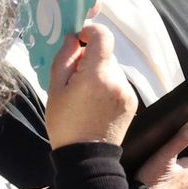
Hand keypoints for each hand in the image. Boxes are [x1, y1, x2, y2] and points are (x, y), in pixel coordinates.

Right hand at [44, 23, 136, 148]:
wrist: (87, 157)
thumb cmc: (65, 124)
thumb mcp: (55, 89)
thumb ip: (64, 58)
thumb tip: (73, 38)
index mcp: (96, 75)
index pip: (103, 35)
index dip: (90, 31)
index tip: (79, 39)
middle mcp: (116, 80)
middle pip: (105, 54)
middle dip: (89, 59)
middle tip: (74, 79)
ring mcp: (127, 91)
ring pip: (111, 68)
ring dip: (99, 73)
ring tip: (84, 96)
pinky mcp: (132, 101)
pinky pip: (118, 83)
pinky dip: (107, 86)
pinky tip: (96, 104)